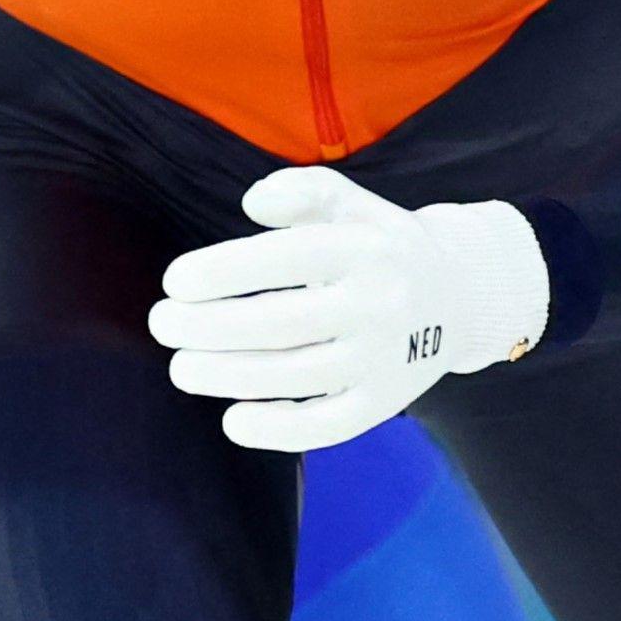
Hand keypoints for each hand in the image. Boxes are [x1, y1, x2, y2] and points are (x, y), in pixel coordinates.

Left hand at [150, 165, 550, 452]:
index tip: (174, 282)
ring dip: (227, 376)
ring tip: (181, 367)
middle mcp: (378, 305)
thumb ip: (300, 191)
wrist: (458, 294)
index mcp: (365, 249)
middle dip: (208, 328)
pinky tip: (232, 419)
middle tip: (162, 323)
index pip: (287, 259)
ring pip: (296, 376)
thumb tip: (252, 203)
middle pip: (281, 324)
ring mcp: (384, 358)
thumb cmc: (376, 245)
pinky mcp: (385, 402)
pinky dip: (278, 430)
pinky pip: (329, 425)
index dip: (224, 271)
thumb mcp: (348, 203)